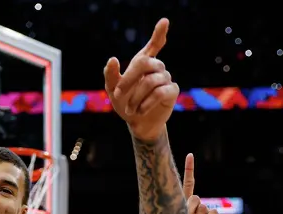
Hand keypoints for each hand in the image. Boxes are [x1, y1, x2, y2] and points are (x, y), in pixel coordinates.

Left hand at [104, 19, 178, 141]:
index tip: (164, 21)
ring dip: (135, 98)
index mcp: (143, 63)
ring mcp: (166, 78)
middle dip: (128, 80)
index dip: (159, 33)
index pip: (154, 45)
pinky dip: (146, 104)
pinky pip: (159, 93)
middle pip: (144, 63)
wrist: (137, 123)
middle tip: (117, 94)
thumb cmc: (125, 103)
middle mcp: (157, 67)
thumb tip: (112, 59)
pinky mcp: (172, 91)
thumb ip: (110, 76)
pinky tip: (139, 111)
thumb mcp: (113, 90)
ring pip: (150, 81)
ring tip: (129, 109)